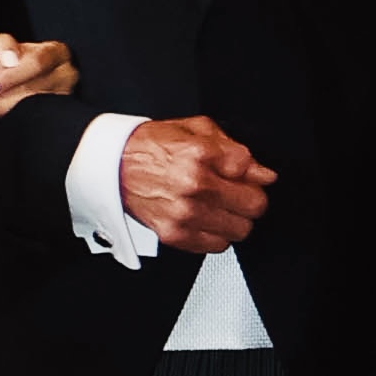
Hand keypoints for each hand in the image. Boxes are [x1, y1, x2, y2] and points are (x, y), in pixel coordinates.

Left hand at [0, 33, 79, 121]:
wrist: (22, 78)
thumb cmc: (13, 60)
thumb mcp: (3, 47)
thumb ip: (4, 46)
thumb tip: (11, 59)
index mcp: (56, 52)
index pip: (37, 63)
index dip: (12, 76)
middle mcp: (66, 74)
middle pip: (35, 89)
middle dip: (3, 97)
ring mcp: (66, 96)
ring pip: (34, 107)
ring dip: (2, 109)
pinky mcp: (60, 114)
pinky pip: (34, 119)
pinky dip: (10, 118)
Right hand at [121, 115, 274, 253]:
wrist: (113, 166)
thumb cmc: (151, 147)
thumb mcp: (195, 130)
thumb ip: (233, 148)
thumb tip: (262, 172)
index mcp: (200, 154)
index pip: (253, 170)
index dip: (254, 172)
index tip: (247, 174)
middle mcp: (194, 186)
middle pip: (254, 205)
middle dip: (251, 198)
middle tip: (238, 192)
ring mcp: (185, 214)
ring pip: (240, 230)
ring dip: (235, 219)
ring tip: (219, 206)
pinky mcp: (175, 235)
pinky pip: (218, 245)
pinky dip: (217, 234)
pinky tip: (205, 218)